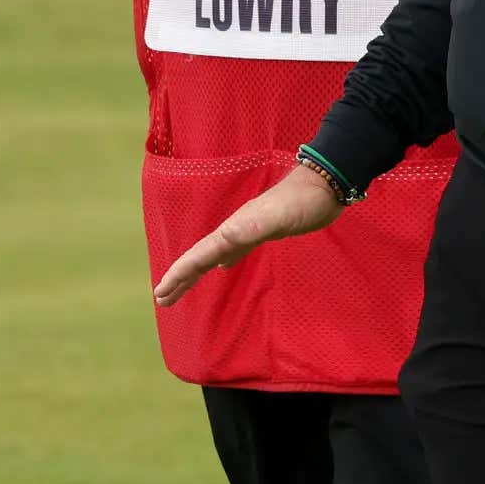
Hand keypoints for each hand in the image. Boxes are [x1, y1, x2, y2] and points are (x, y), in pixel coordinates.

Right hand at [153, 166, 344, 306]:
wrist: (324, 182)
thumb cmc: (302, 202)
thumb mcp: (275, 218)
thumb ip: (250, 230)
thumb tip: (221, 249)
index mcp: (234, 228)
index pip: (198, 256)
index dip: (178, 275)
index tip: (159, 295)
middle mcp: (236, 228)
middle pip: (200, 257)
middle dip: (180, 278)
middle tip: (162, 301)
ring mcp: (249, 229)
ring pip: (214, 254)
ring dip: (196, 271)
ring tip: (182, 286)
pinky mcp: (264, 231)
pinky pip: (233, 250)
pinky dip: (222, 260)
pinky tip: (223, 265)